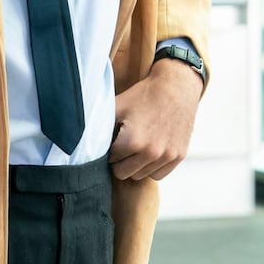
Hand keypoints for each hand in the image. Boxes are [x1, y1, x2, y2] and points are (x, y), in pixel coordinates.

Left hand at [109, 57, 202, 180]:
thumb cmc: (142, 96)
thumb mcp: (116, 106)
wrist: (175, 87)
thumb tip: (85, 144)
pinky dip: (152, 167)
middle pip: (123, 173)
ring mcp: (167, 156)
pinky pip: (158, 175)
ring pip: (140, 176)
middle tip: (122, 146)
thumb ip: (99, 127)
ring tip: (136, 146)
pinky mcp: (179, 156)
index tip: (113, 140)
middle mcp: (151, 152)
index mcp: (133, 141)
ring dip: (135, 165)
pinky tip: (149, 151)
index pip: (111, 160)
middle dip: (120, 161)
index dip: (109, 150)